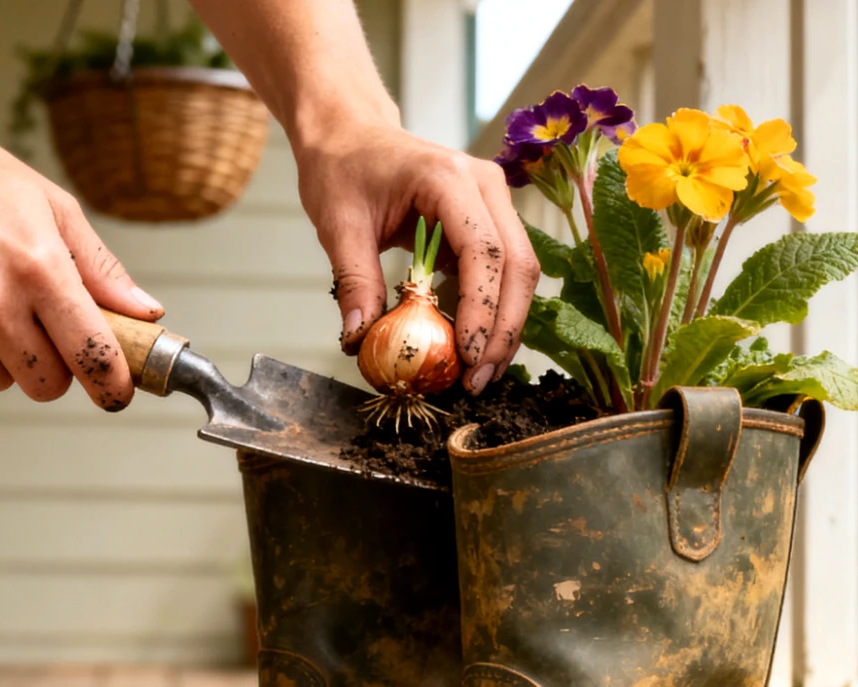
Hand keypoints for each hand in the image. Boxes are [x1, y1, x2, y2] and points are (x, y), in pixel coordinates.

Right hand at [0, 117, 162, 409]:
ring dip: (4, 358)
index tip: (116, 393)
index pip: (91, 354)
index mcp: (38, 268)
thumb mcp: (50, 205)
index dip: (112, 384)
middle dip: (55, 370)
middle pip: (45, 383)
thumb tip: (145, 313)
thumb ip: (100, 267)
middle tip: (45, 334)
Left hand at [296, 121, 538, 394]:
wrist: (350, 134)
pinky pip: (503, 270)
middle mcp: (484, 184)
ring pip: (519, 271)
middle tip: (478, 381)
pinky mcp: (489, 218)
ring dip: (504, 326)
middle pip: (517, 264)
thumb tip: (358, 341)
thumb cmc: (343, 169)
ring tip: (480, 374)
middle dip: (502, 329)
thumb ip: (354, 281)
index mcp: (448, 178)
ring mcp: (493, 200)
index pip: (484, 250)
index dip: (481, 309)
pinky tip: (474, 347)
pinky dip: (493, 310)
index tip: (465, 357)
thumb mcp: (338, 225)